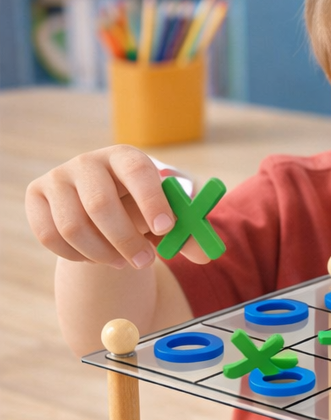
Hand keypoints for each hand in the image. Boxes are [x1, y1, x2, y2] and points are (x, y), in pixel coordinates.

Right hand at [25, 145, 207, 269]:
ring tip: (123, 262)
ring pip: (73, 227)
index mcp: (127, 158)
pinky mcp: (36, 196)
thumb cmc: (144, 215)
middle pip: (100, 205)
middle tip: (145, 261)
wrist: (107, 217)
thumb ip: (190, 235)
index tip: (166, 228)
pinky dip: (77, 256)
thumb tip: (205, 253)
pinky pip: (51, 237)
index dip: (151, 200)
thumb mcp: (169, 221)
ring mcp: (58, 177)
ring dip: (102, 254)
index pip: (137, 170)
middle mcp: (89, 162)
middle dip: (126, 240)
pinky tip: (95, 256)